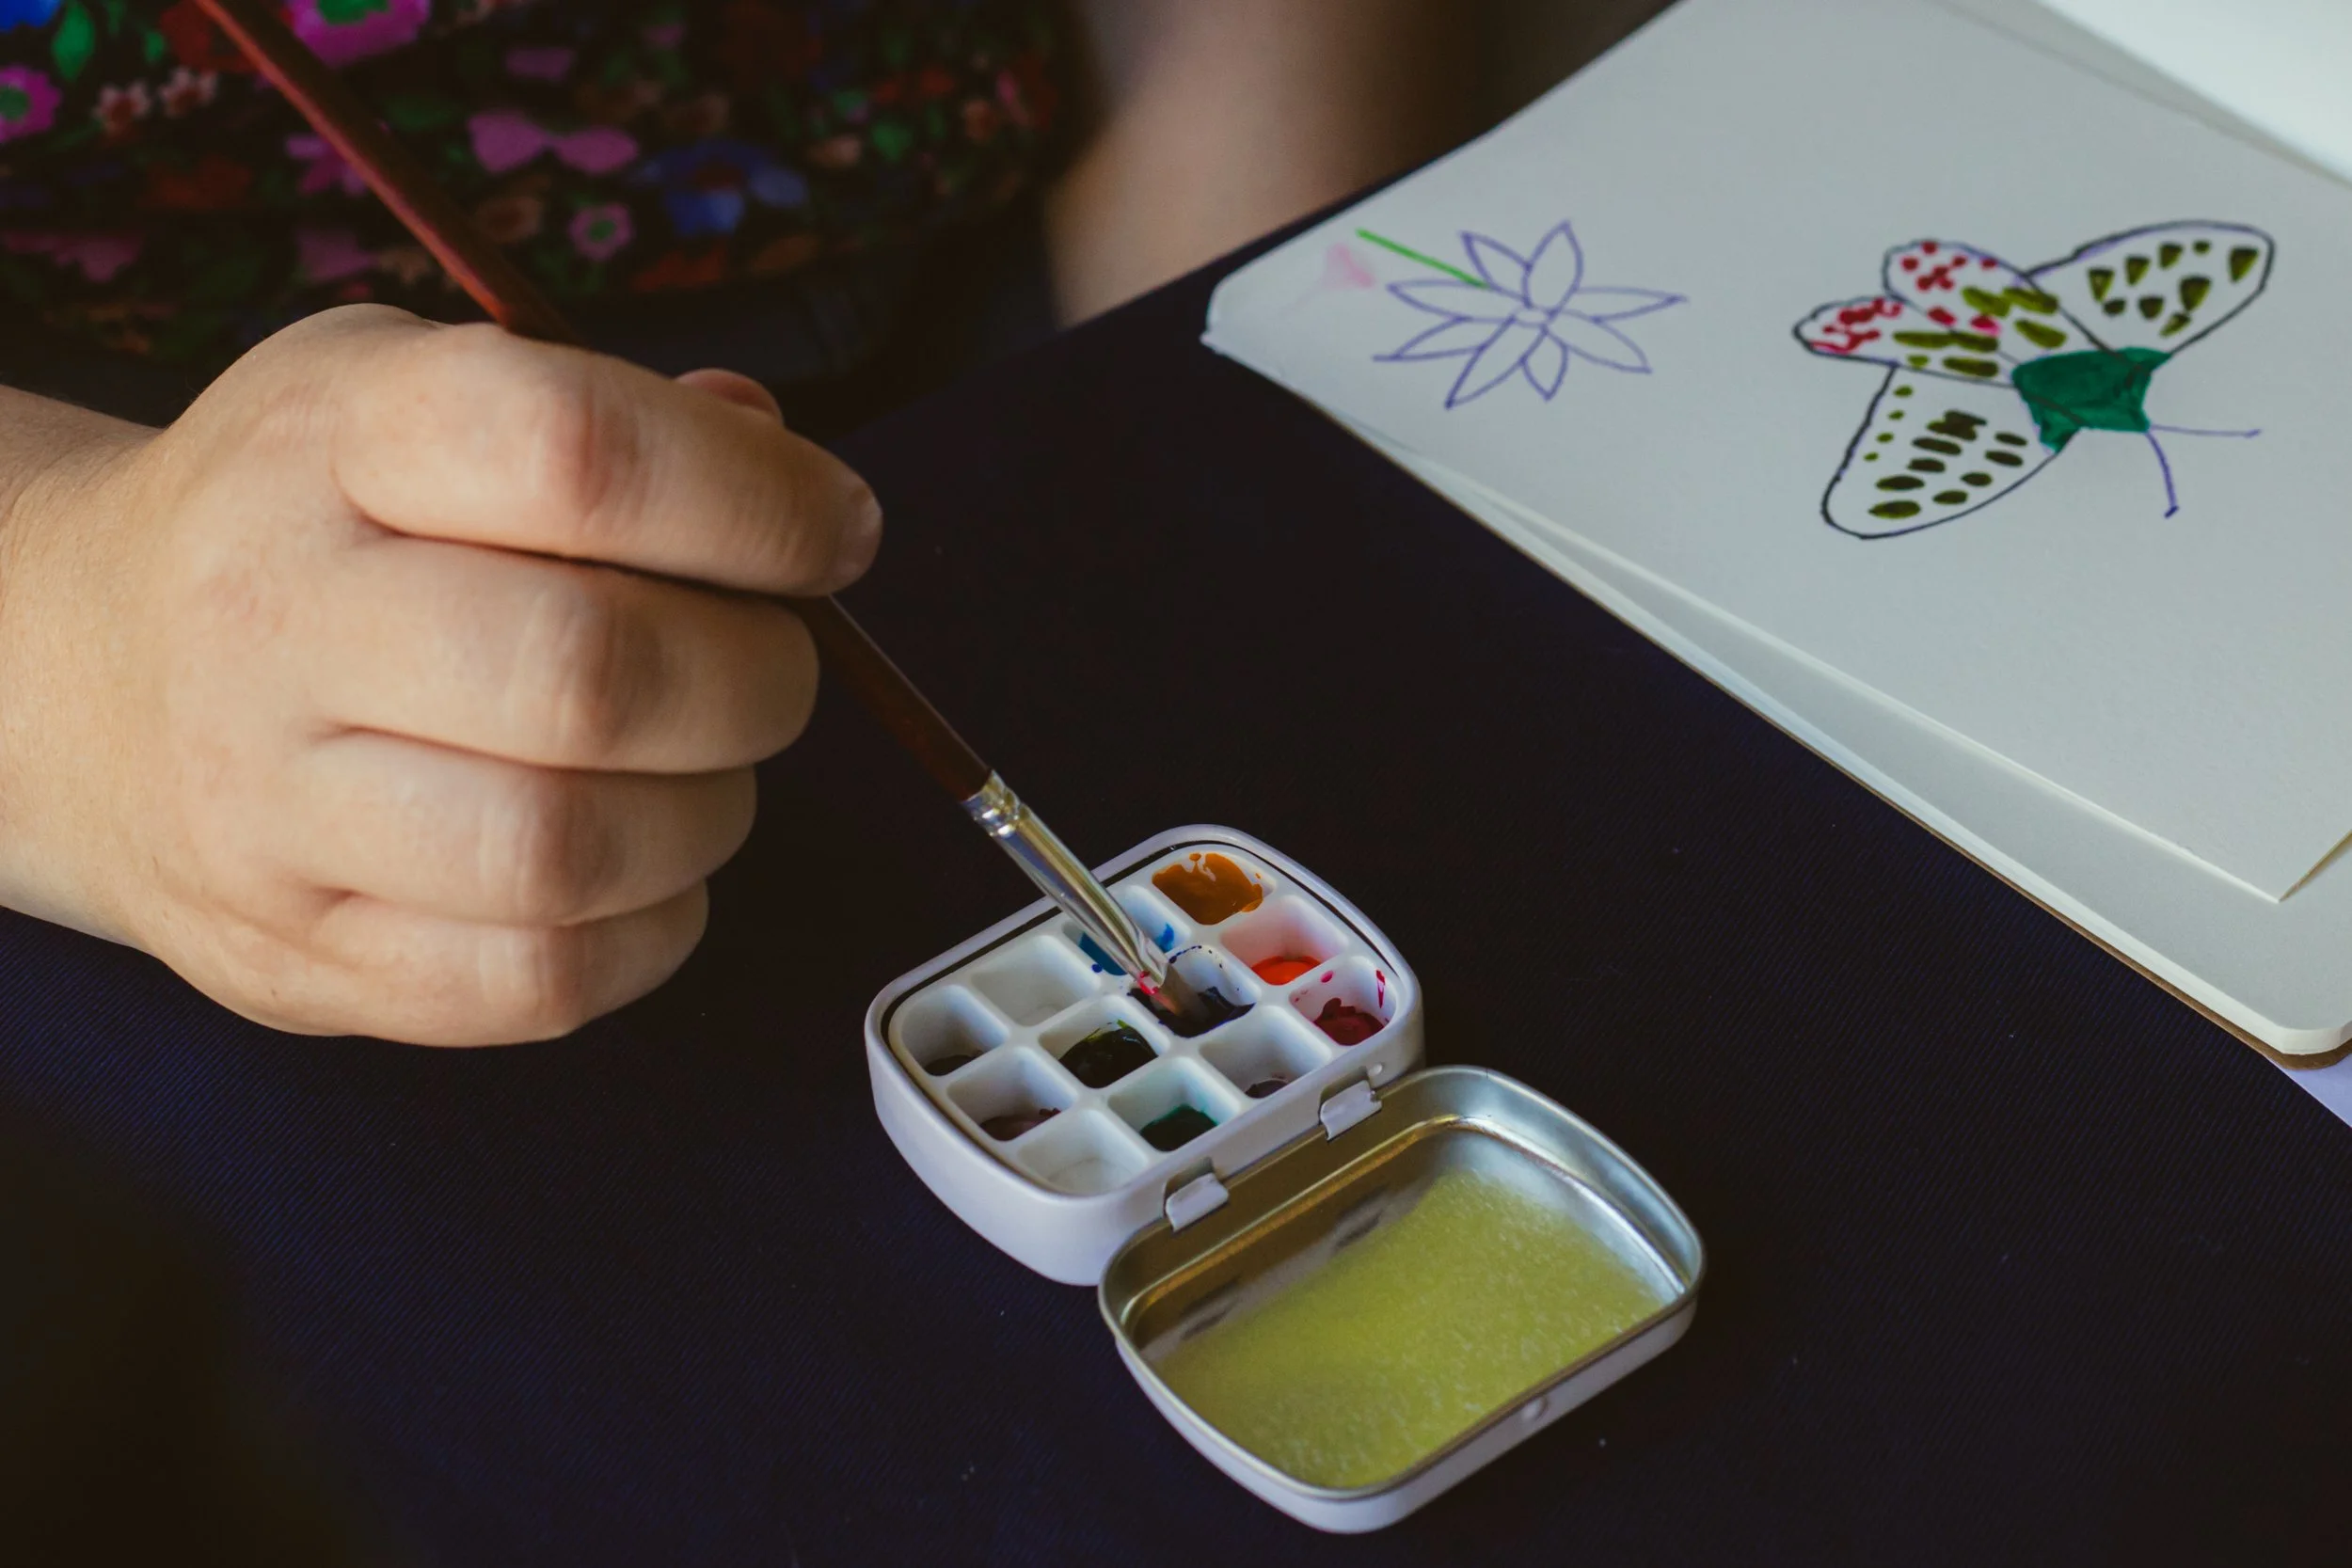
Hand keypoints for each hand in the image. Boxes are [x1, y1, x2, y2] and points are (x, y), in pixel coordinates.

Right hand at [0, 306, 878, 1043]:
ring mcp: (269, 811)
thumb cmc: (309, 525)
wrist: (75, 673)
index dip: (755, 501)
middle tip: (770, 668)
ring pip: (567, 852)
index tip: (832, 534)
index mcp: (332, 440)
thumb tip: (784, 469)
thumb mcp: (417, 395)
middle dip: (757, 679)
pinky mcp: (296, 958)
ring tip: (702, 772)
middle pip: (591, 674)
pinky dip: (649, 933)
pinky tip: (643, 870)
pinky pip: (536, 984)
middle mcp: (276, 620)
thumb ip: (610, 415)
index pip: (576, 451)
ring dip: (708, 817)